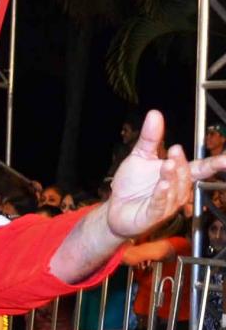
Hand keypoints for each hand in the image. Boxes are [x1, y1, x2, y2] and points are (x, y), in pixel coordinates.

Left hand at [104, 111, 225, 237]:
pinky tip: (161, 186)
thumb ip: (150, 138)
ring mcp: (167, 204)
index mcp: (179, 174)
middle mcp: (177, 190)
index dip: (215, 163)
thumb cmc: (132, 184)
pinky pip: (160, 205)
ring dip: (171, 177)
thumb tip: (155, 114)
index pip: (201, 168)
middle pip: (186, 176)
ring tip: (166, 164)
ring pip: (175, 190)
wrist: (115, 208)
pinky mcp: (152, 215)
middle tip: (174, 150)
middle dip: (181, 163)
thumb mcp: (140, 156)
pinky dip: (162, 195)